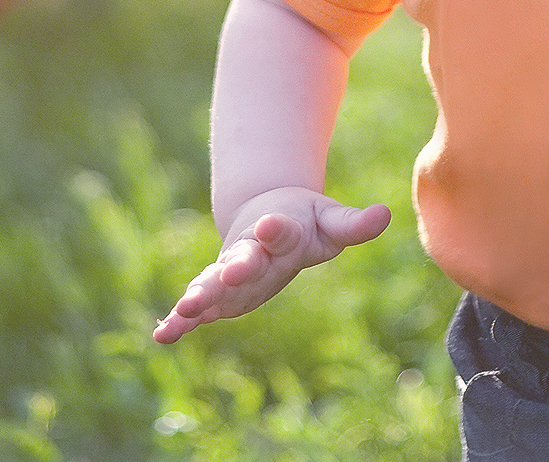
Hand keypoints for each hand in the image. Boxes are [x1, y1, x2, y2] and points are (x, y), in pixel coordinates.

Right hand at [153, 187, 389, 343]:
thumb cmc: (304, 220)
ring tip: (186, 308)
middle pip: (242, 259)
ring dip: (201, 295)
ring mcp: (230, 271)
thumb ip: (353, 224)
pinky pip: (196, 308)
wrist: (264, 211)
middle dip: (237, 267)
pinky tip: (161, 336)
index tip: (270, 225)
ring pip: (214, 283)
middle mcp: (250, 250)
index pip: (281, 231)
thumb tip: (386, 214)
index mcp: (281, 230)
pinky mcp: (219, 292)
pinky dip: (179, 321)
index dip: (277, 229)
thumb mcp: (330, 221)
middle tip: (232, 270)